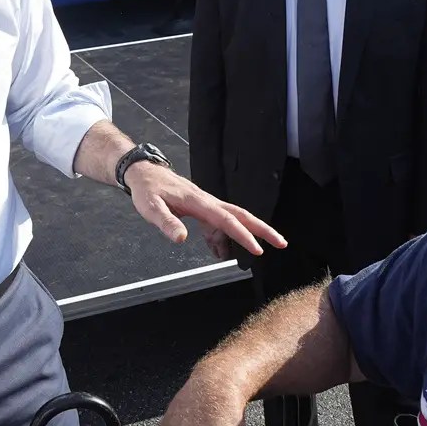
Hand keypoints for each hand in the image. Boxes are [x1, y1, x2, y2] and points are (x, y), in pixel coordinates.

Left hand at [124, 162, 285, 255]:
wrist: (145, 174)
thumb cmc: (148, 190)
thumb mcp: (151, 207)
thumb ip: (166, 222)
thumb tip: (180, 238)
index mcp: (199, 202)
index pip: (227, 220)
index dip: (243, 235)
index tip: (257, 249)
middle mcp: (208, 202)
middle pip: (241, 215)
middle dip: (263, 229)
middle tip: (281, 243)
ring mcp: (206, 205)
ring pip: (233, 219)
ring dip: (247, 234)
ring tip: (259, 251)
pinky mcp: (202, 209)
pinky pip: (219, 224)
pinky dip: (224, 238)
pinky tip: (221, 252)